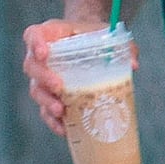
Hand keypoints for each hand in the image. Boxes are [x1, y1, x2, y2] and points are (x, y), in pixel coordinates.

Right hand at [21, 18, 137, 134]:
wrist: (91, 47)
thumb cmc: (97, 39)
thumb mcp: (111, 37)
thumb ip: (124, 47)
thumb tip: (133, 65)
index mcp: (52, 34)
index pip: (34, 35)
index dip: (35, 43)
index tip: (44, 53)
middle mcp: (41, 57)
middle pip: (31, 66)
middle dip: (43, 77)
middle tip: (58, 86)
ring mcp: (43, 79)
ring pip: (36, 90)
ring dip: (46, 102)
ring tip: (61, 110)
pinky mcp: (50, 98)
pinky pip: (45, 111)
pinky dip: (53, 121)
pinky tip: (64, 128)